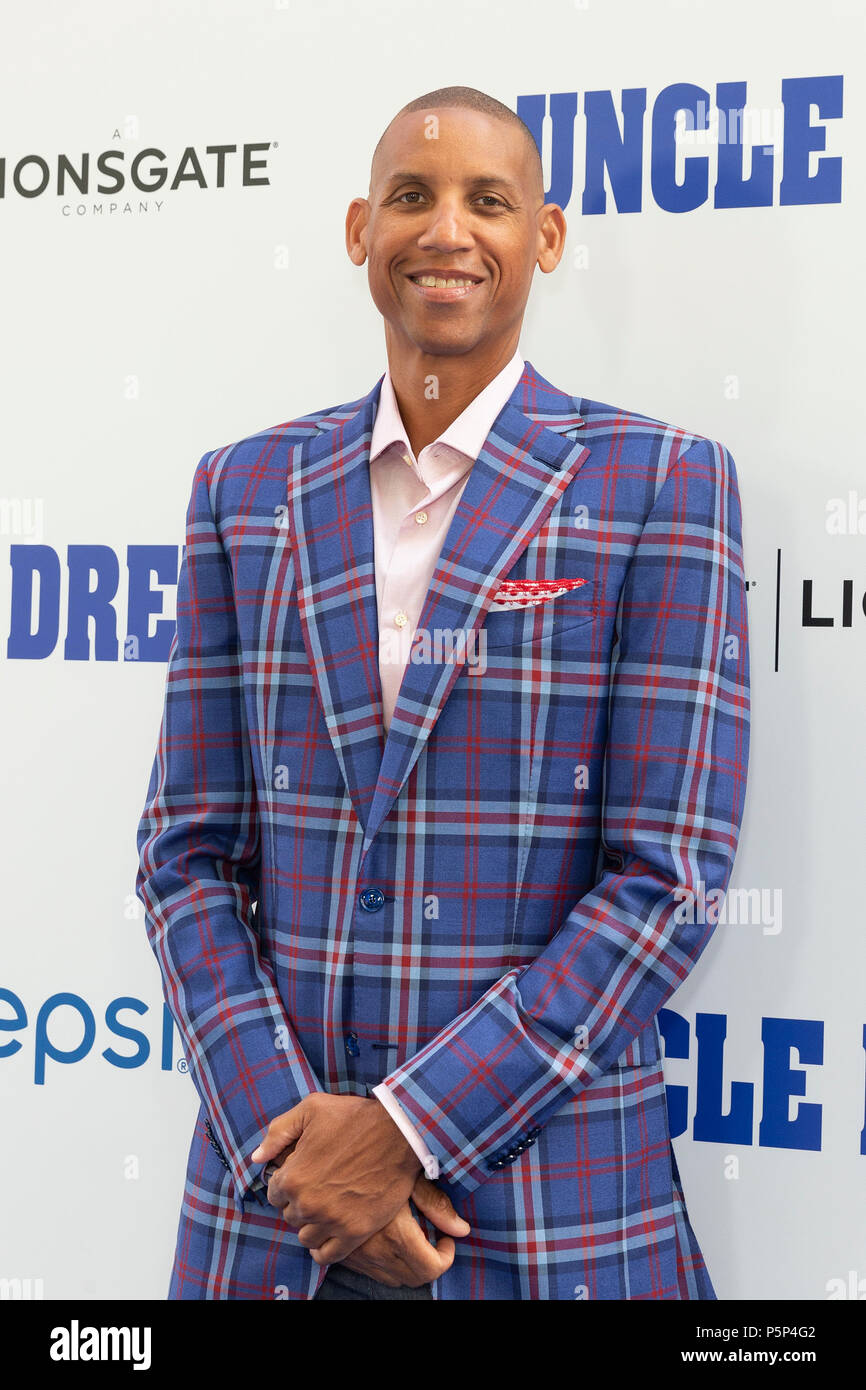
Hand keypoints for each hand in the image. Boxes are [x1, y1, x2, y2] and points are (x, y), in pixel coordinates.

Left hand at [251, 1093, 421, 1264]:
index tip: (302, 1176)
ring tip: (325, 1209)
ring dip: (311, 1225)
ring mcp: (331, 1220)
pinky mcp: (355, 1232)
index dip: (287, 1184)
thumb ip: (278, 1132)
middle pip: (289, 1216)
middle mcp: (307, 1203)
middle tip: (318, 1189)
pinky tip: (330, 1233)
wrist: (400, 1132)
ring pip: (305, 1237)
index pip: (274, 1194)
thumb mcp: (312, 1108)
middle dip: (299, 1203)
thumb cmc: (355, 1117)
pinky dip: (323, 1248)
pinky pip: (326, 1255)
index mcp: (293, 1176)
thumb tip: (257, 1157)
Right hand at [340, 1174, 470, 1287]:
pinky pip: (374, 1273)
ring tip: (413, 1238)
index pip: (431, 1269)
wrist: (332, 1163)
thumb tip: (462, 1230)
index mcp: (395, 1234)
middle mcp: (375, 1252)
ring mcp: (358, 1257)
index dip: (445, 1256)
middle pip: (415, 1279)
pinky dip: (389, 1264)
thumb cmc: (378, 1164)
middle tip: (433, 1238)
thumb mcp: (411, 1177)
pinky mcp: (345, 1255)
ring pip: (394, 1279)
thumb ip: (436, 1204)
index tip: (446, 1237)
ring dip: (409, 1265)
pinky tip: (390, 1238)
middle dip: (430, 1263)